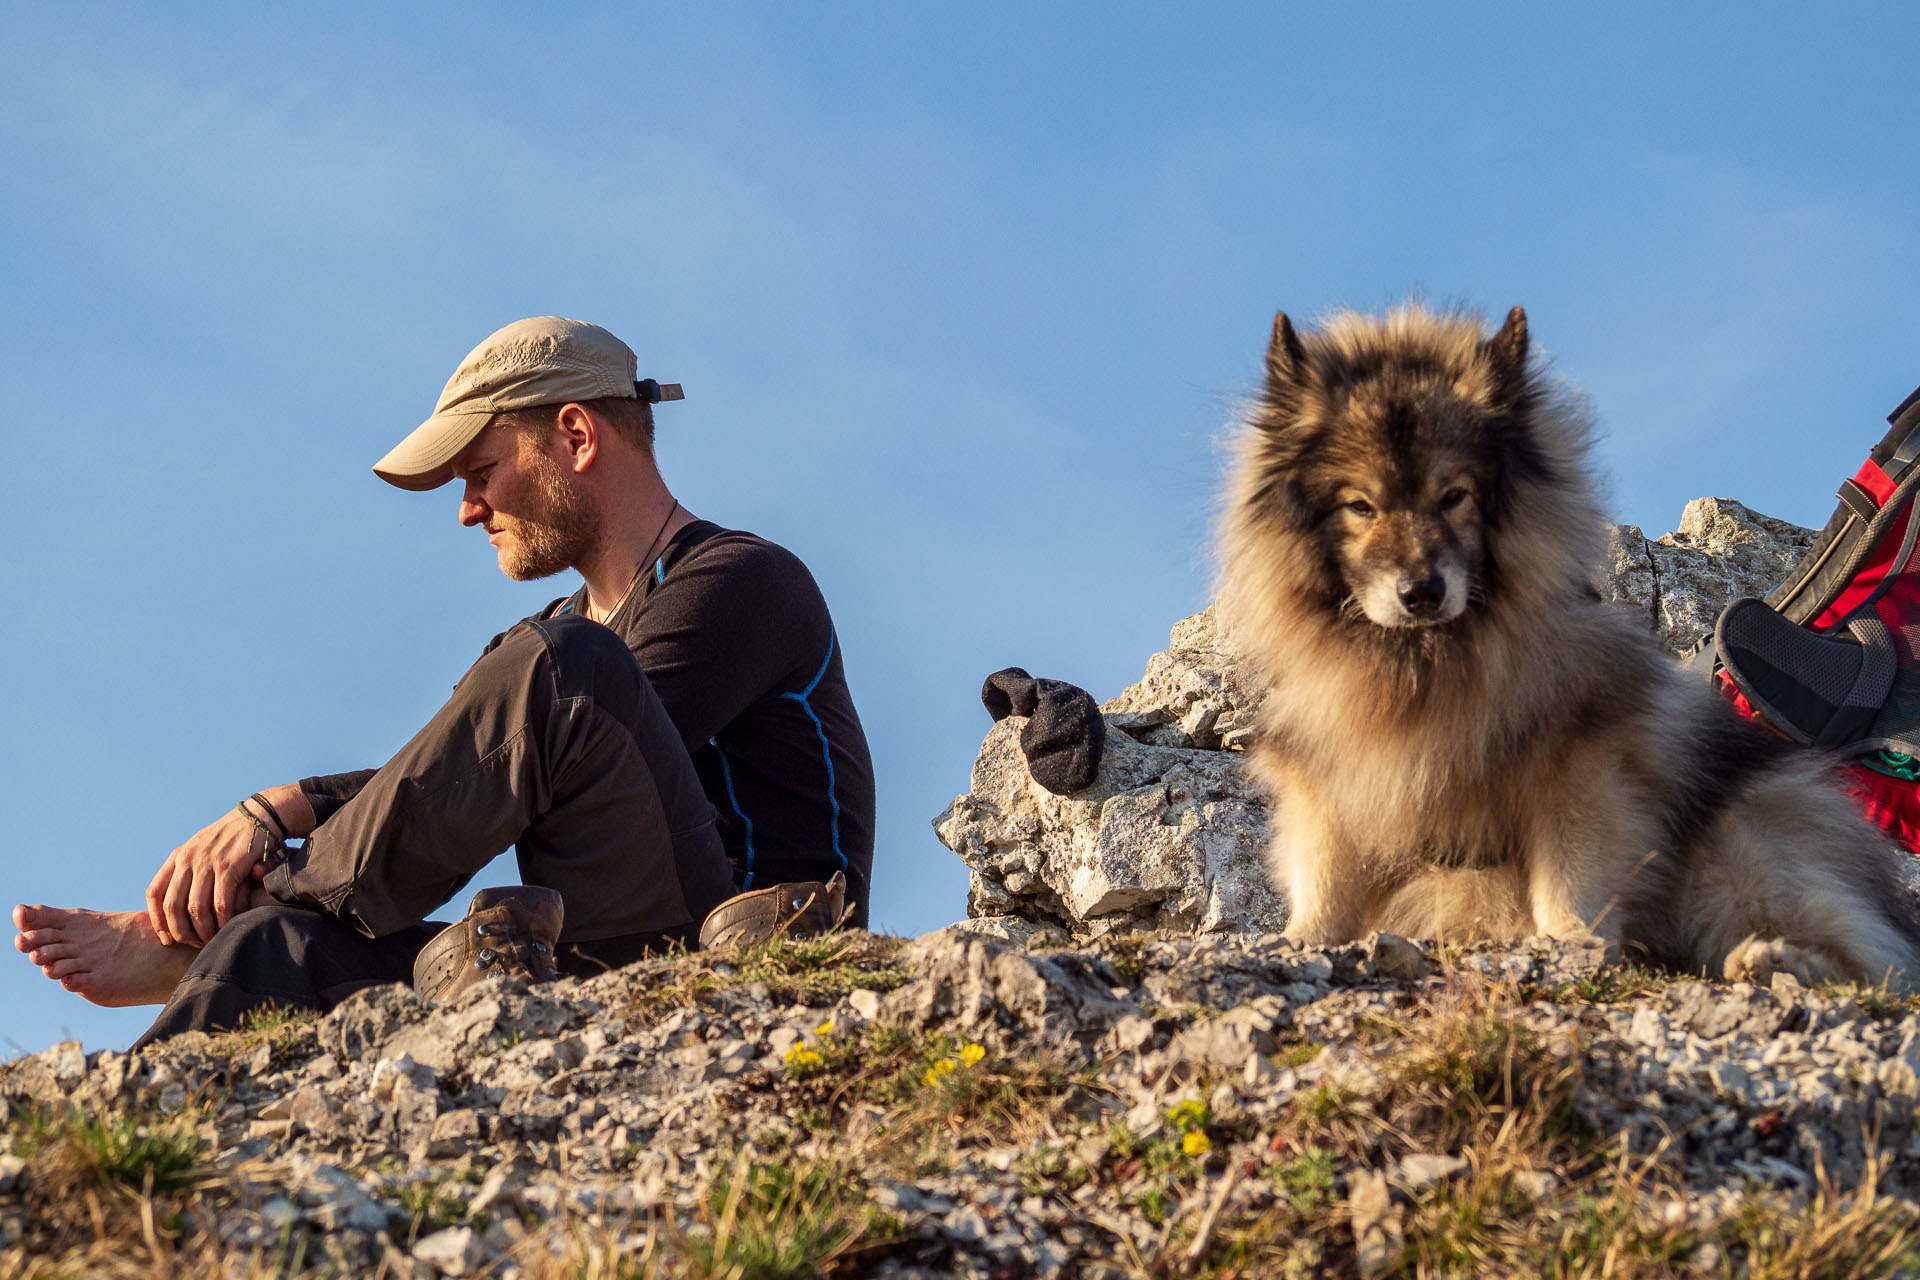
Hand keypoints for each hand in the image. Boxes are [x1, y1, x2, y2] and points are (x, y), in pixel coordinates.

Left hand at [145, 805, 271, 946]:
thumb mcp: (203, 849)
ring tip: (211, 940)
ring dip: (203, 930)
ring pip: (195, 909)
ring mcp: (207, 862)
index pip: (155, 893)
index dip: (157, 920)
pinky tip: (228, 927)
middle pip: (172, 906)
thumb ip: (189, 871)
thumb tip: (179, 907)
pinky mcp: (229, 867)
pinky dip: (223, 921)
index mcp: (178, 856)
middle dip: (180, 932)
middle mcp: (188, 859)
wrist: (260, 816)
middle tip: (193, 944)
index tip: (167, 938)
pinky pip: (220, 904)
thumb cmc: (234, 838)